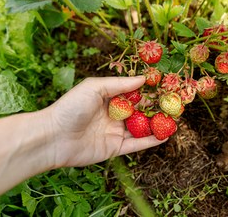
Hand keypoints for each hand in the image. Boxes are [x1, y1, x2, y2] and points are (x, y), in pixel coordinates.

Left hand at [45, 76, 165, 167]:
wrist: (53, 137)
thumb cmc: (70, 108)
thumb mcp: (94, 87)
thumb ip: (119, 84)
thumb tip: (143, 79)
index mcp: (107, 98)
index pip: (132, 93)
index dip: (148, 91)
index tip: (164, 86)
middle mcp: (112, 115)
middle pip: (139, 111)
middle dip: (155, 108)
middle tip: (174, 104)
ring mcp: (114, 132)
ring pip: (140, 128)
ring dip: (156, 125)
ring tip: (174, 120)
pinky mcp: (114, 148)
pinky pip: (136, 144)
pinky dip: (150, 141)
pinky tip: (164, 135)